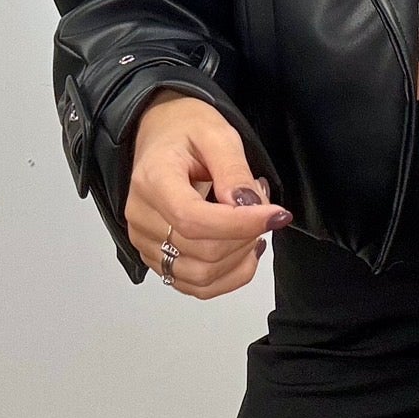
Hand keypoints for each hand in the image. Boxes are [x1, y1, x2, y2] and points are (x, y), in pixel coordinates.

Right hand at [125, 92, 293, 297]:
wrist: (161, 134)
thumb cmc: (185, 130)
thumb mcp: (217, 134)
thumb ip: (234, 170)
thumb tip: (248, 206)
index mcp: (152, 180)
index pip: (193, 220)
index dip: (240, 224)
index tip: (276, 214)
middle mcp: (142, 217)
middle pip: (202, 251)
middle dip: (246, 235)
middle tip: (264, 207)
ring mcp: (146, 243)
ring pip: (201, 276)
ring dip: (240, 257)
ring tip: (252, 225)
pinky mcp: (158, 259)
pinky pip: (196, 286)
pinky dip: (229, 275)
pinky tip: (243, 249)